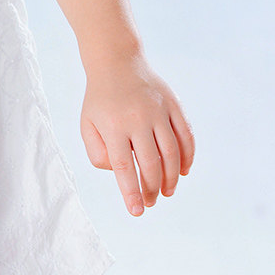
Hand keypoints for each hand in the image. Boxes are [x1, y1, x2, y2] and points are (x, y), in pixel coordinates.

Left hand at [80, 55, 194, 216]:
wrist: (116, 62)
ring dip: (172, 178)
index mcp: (113, 125)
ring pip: (172, 152)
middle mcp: (138, 118)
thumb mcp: (87, 125)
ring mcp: (158, 111)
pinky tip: (183, 171)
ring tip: (166, 192)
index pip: (123, 166)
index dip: (131, 192)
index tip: (136, 212)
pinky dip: (188, 157)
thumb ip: (98, 154)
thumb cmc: (100, 100)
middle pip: (150, 163)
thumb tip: (120, 173)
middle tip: (150, 203)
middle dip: (152, 189)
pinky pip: (186, 136)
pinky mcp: (173, 105)